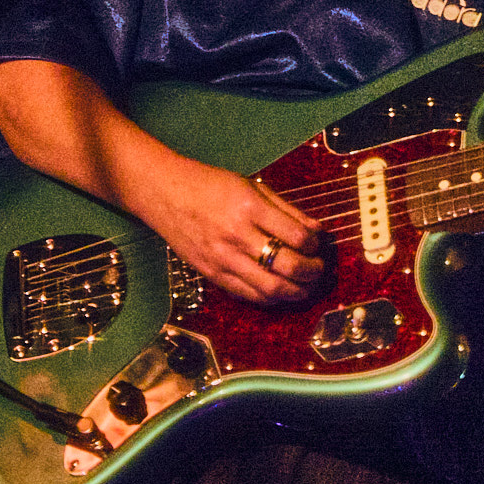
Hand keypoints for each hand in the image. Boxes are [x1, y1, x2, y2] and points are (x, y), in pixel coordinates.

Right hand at [133, 153, 329, 306]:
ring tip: (306, 285)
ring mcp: (223, 259)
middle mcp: (236, 236)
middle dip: (313, 272)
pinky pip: (248, 295)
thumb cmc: (208, 185)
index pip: (297, 237)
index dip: (316, 244)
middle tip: (319, 269)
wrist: (164, 193)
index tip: (318, 242)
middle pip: (288, 267)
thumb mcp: (251, 186)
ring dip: (297, 292)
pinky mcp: (212, 274)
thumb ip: (286, 209)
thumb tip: (316, 230)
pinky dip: (270, 298)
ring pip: (271, 289)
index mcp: (249, 208)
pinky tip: (281, 291)